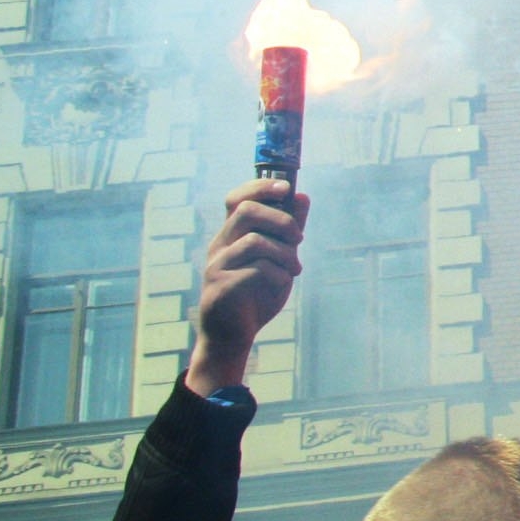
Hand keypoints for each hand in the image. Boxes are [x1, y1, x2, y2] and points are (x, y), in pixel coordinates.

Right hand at [187, 178, 306, 395]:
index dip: (259, 186)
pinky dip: (279, 275)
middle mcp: (221, 244)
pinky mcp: (221, 286)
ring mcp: (217, 265)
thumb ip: (287, 229)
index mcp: (232, 234)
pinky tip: (282, 284)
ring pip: (255, 241)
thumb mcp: (278, 257)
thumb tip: (302, 196)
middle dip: (281, 220)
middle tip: (298, 237)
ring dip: (284, 253)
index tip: (285, 187)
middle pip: (246, 211)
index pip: (236, 198)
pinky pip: (257, 270)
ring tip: (294, 268)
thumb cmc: (255, 292)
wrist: (234, 334)